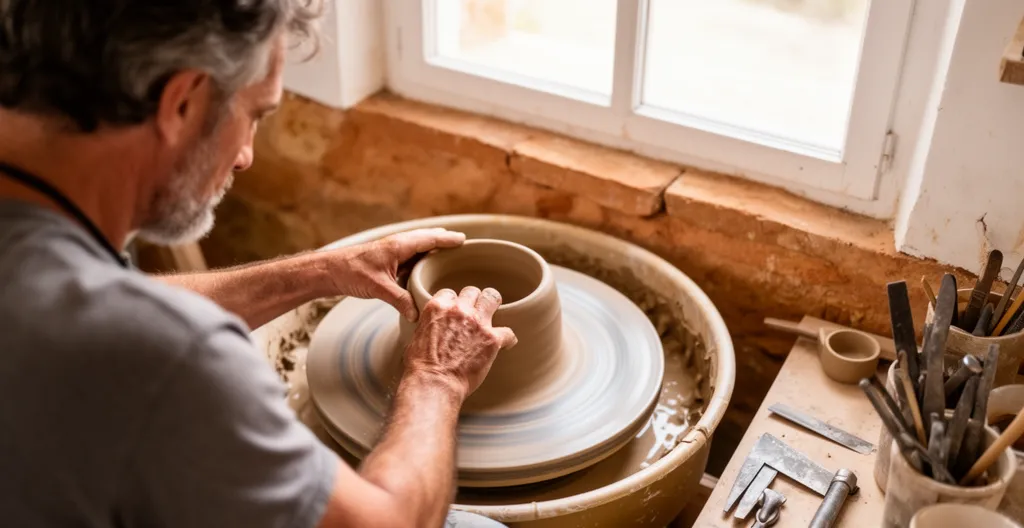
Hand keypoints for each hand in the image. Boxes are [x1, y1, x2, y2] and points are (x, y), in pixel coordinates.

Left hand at [329, 228, 464, 320]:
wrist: (330, 271)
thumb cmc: (351, 272)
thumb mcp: (378, 288)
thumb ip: (400, 300)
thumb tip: (417, 315)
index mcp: (399, 245)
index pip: (429, 239)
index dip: (447, 240)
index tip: (464, 240)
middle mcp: (397, 245)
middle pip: (426, 239)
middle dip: (443, 240)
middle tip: (462, 243)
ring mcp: (392, 252)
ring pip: (418, 247)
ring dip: (432, 248)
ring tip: (449, 252)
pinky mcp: (387, 261)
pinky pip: (410, 257)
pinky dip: (421, 259)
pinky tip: (426, 267)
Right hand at [403, 287, 517, 399]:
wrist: (434, 384)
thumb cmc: (421, 367)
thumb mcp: (416, 337)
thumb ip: (429, 325)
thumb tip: (433, 328)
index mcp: (438, 307)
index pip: (450, 294)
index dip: (453, 304)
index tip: (455, 314)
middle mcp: (459, 310)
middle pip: (472, 292)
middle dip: (473, 302)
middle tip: (474, 313)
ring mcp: (477, 323)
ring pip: (492, 298)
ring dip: (492, 306)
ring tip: (493, 316)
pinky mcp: (492, 339)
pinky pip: (508, 332)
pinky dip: (507, 339)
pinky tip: (506, 344)